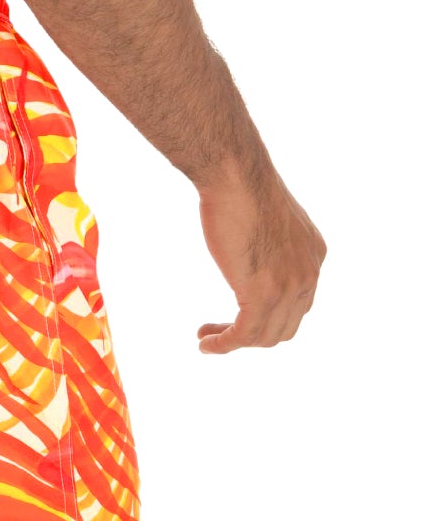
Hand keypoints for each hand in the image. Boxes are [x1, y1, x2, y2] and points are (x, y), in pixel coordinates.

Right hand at [195, 163, 325, 352]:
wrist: (235, 175)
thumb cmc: (241, 185)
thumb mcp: (269, 218)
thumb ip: (271, 242)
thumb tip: (254, 252)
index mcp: (313, 255)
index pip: (298, 302)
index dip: (269, 314)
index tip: (239, 312)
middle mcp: (309, 274)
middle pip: (285, 325)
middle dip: (253, 333)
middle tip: (221, 330)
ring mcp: (289, 287)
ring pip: (266, 336)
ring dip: (235, 342)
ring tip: (207, 339)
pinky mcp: (263, 295)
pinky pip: (245, 335)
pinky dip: (224, 345)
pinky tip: (206, 345)